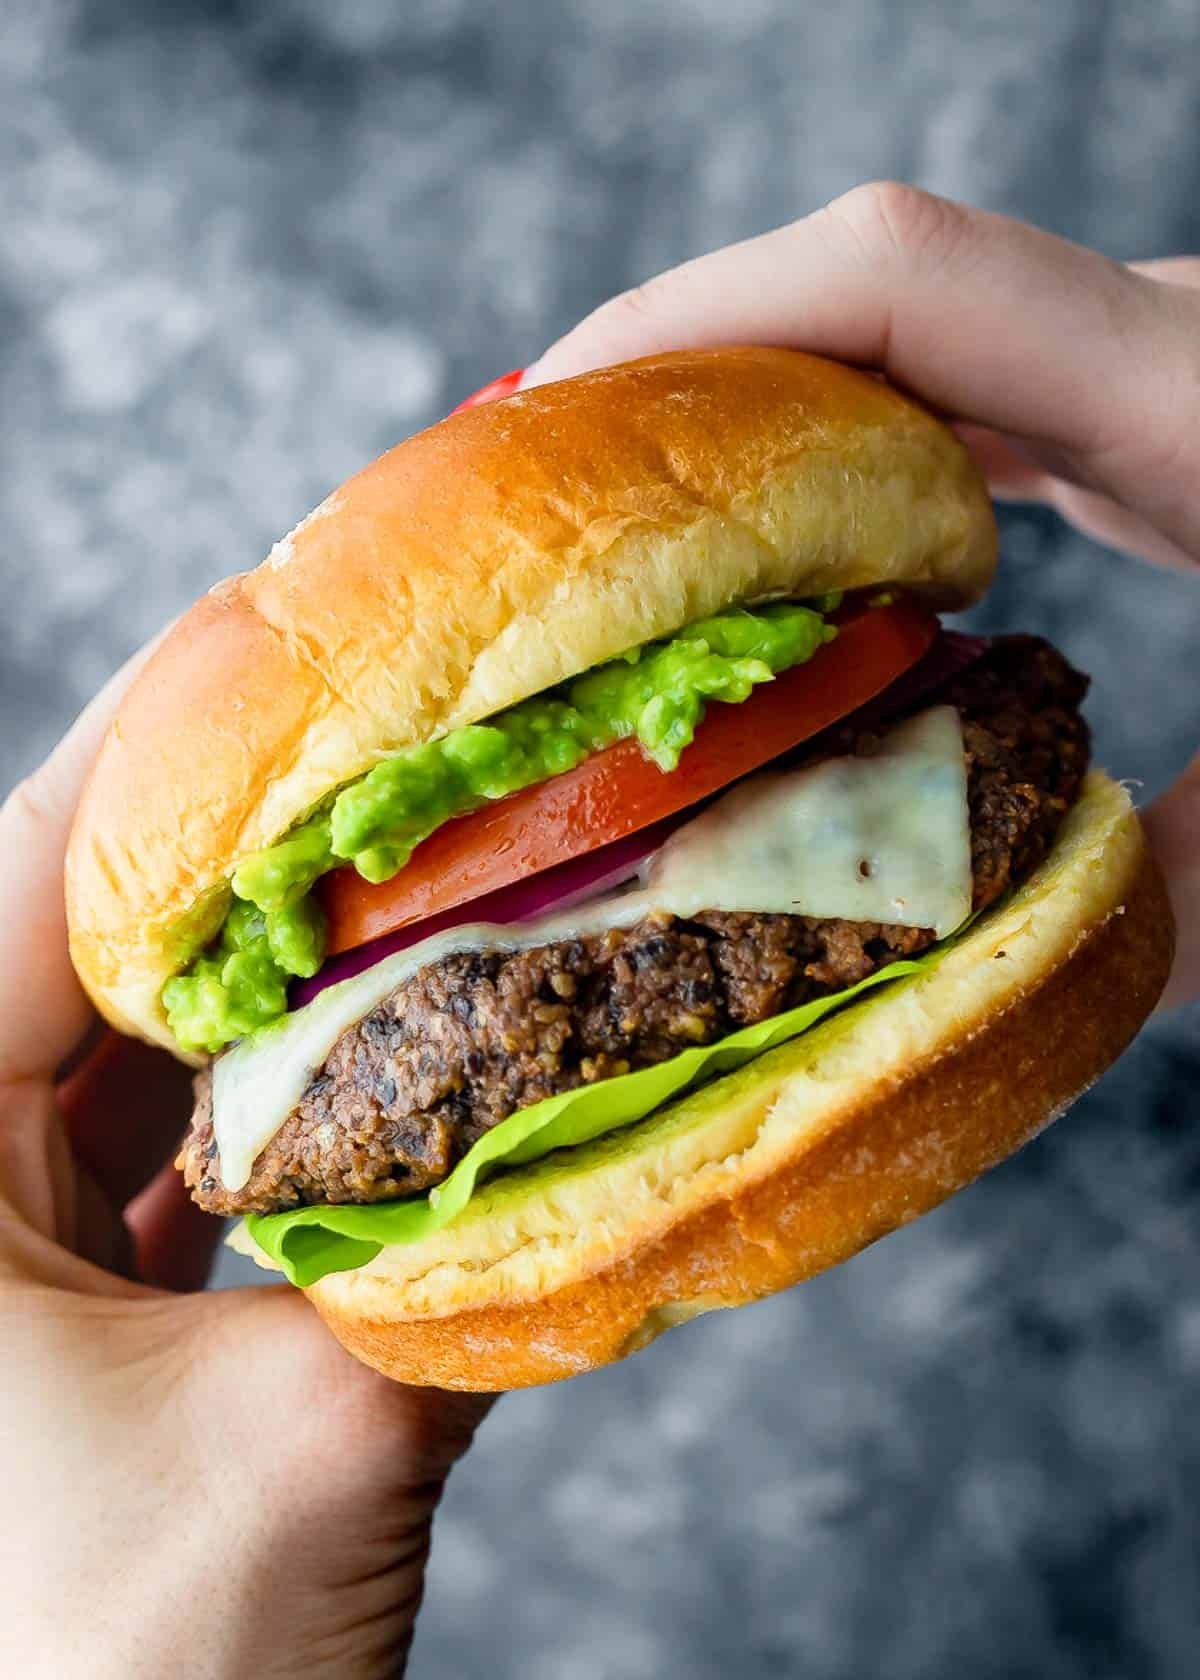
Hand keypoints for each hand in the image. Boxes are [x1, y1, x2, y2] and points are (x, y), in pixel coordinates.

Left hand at [0, 650, 490, 1678]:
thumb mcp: (297, 1458)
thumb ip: (450, 1259)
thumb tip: (601, 1118)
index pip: (38, 876)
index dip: (186, 741)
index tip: (307, 627)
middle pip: (89, 945)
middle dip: (252, 848)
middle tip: (397, 745)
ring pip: (129, 1048)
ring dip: (268, 979)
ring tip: (404, 880)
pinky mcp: (54, 1313)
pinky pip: (158, 1150)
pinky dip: (265, 1098)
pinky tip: (368, 1062)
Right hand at [526, 182, 1199, 1007]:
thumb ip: (1188, 894)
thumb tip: (996, 971)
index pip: (894, 280)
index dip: (686, 323)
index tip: (530, 430)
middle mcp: (1166, 347)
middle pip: (855, 297)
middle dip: (666, 383)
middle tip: (518, 511)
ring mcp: (1156, 373)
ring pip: (892, 346)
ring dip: (739, 425)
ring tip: (613, 553)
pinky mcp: (1156, 420)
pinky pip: (950, 402)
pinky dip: (833, 464)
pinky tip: (778, 567)